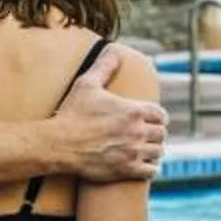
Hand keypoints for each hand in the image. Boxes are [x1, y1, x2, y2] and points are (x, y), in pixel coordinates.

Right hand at [56, 47, 166, 181]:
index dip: (157, 117)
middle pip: (161, 134)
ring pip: (158, 152)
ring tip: (146, 149)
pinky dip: (150, 168)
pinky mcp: (126, 169)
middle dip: (155, 133)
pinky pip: (151, 171)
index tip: (152, 119)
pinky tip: (143, 164)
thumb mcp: (87, 84)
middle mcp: (137, 131)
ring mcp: (133, 152)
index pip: (161, 114)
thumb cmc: (73, 113)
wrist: (59, 144)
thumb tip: (114, 49)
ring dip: (153, 150)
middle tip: (148, 135)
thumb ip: (104, 66)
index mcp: (133, 110)